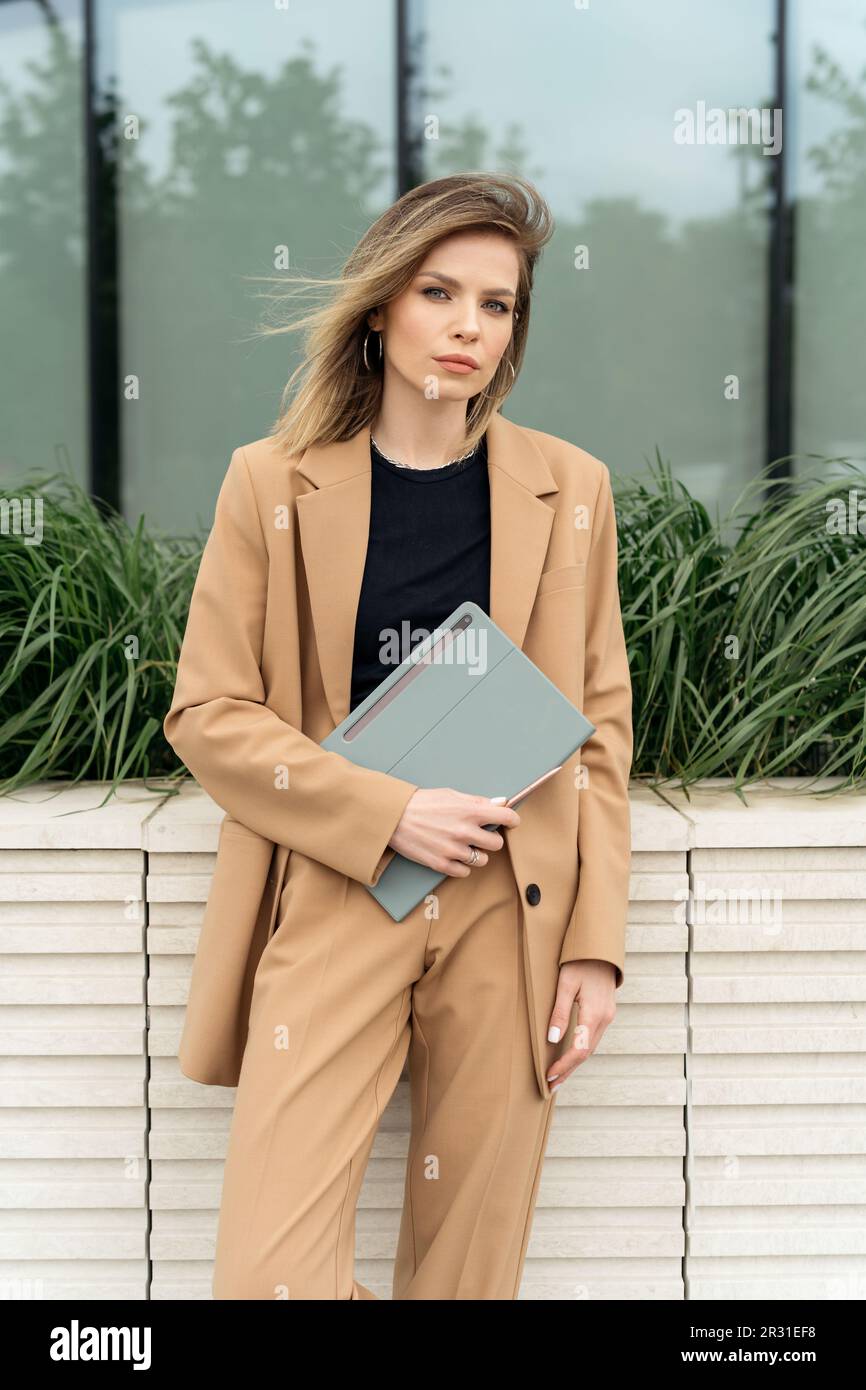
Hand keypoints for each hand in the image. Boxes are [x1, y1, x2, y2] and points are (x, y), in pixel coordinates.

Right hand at [389, 788, 519, 875]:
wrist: (395, 817)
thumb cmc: (422, 803)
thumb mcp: (451, 795)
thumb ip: (478, 801)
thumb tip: (501, 803)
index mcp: (469, 811)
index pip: (506, 817)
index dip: (512, 819)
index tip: (511, 821)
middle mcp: (464, 832)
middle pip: (497, 844)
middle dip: (491, 839)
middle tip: (480, 835)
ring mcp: (453, 850)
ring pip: (482, 860)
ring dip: (477, 853)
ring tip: (464, 845)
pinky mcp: (441, 864)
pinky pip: (465, 872)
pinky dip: (462, 866)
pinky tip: (453, 855)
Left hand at [545, 959, 616, 1089]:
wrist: (600, 948)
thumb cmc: (579, 962)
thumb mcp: (565, 984)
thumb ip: (560, 1012)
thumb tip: (552, 1039)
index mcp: (594, 1014)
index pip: (579, 1050)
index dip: (564, 1065)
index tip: (549, 1076)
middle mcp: (605, 1018)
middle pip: (586, 1053)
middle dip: (568, 1070)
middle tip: (551, 1085)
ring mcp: (608, 1016)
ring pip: (591, 1046)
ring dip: (575, 1062)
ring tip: (558, 1075)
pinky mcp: (606, 1012)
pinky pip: (593, 1037)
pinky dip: (581, 1050)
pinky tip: (571, 1054)